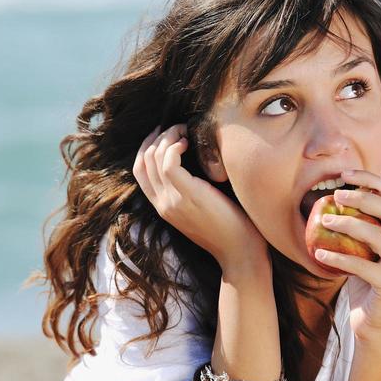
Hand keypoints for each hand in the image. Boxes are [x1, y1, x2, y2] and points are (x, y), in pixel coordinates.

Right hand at [132, 123, 267, 275]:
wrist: (240, 252)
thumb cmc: (229, 228)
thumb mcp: (199, 209)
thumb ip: (188, 191)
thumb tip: (193, 164)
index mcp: (162, 207)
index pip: (140, 172)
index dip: (146, 148)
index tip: (161, 133)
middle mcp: (162, 204)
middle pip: (143, 162)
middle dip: (156, 138)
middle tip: (176, 127)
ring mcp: (172, 201)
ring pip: (154, 158)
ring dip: (167, 137)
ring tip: (184, 131)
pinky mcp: (187, 195)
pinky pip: (169, 163)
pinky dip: (175, 147)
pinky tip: (188, 142)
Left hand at [312, 169, 380, 340]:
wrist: (374, 320)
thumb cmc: (365, 278)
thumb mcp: (366, 247)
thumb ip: (363, 222)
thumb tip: (336, 192)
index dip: (370, 180)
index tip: (344, 174)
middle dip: (361, 196)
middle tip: (335, 195)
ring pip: (376, 235)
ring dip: (346, 224)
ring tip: (323, 221)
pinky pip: (361, 265)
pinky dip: (337, 257)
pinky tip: (318, 252)